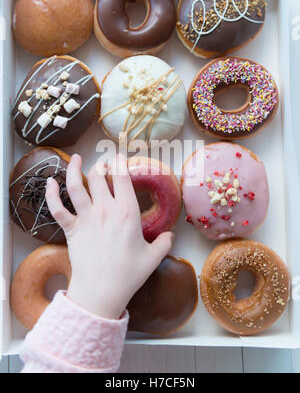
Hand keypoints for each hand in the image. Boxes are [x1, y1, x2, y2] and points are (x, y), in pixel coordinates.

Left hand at [45, 153, 173, 319]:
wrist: (101, 292)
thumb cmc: (128, 275)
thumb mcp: (153, 258)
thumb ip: (164, 243)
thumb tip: (171, 235)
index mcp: (127, 212)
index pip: (123, 178)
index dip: (121, 162)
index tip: (120, 155)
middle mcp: (105, 209)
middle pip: (99, 176)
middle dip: (101, 165)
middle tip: (103, 163)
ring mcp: (86, 218)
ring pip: (76, 185)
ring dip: (75, 169)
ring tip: (76, 158)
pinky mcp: (71, 229)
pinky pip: (57, 208)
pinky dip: (51, 194)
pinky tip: (50, 182)